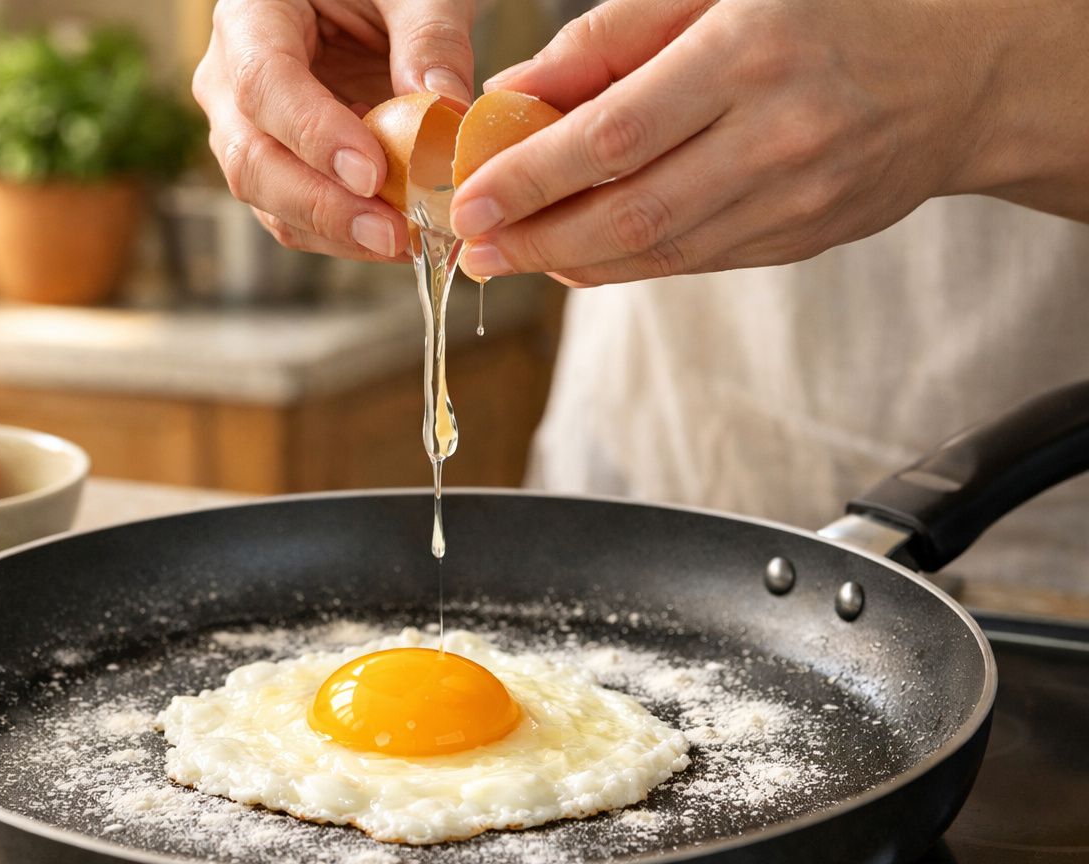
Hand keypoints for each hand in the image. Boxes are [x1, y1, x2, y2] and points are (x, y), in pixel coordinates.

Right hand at [193, 0, 474, 260]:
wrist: (364, 2)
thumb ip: (431, 38)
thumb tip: (446, 112)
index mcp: (251, 15)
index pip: (264, 83)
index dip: (314, 135)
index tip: (372, 174)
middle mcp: (230, 79)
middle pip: (252, 158)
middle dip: (323, 206)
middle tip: (392, 233)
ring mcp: (245, 131)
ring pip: (270, 201)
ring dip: (337, 232)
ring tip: (405, 243)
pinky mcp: (277, 167)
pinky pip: (298, 216)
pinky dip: (347, 236)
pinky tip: (400, 238)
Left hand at [453, 0, 1018, 285]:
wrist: (964, 69)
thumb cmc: (830, 10)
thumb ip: (609, 41)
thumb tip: (513, 96)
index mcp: (749, 54)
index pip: (614, 135)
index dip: (532, 178)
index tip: (470, 200)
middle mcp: (777, 135)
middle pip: (630, 211)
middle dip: (537, 238)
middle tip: (473, 248)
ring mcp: (796, 199)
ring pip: (659, 251)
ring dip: (571, 262)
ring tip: (511, 257)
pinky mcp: (804, 240)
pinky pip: (695, 262)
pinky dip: (626, 266)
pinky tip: (578, 256)